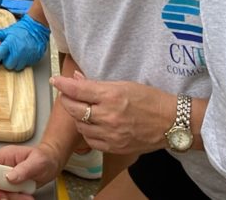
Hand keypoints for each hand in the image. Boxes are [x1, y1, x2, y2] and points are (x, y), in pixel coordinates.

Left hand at [0, 14, 49, 70]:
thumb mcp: (5, 31)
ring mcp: (26, 56)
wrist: (36, 29)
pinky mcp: (33, 59)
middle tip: (7, 56)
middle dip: (6, 62)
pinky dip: (21, 62)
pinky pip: (24, 66)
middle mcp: (18, 52)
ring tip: (15, 55)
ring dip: (14, 63)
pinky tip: (22, 56)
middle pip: (8, 65)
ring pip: (16, 67)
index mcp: (9, 43)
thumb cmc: (20, 30)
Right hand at [0, 145, 57, 199]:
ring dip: (12, 197)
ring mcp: (7, 176)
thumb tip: (9, 176)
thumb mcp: (37, 162)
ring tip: (26, 196)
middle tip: (14, 195)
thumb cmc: (45, 157)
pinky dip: (17, 198)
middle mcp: (4, 165)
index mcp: (6, 155)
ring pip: (0, 191)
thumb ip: (24, 169)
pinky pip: (8, 195)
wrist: (52, 163)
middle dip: (2, 191)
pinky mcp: (12, 185)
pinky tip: (26, 196)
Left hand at [51, 71, 172, 154]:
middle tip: (67, 94)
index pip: (78, 91)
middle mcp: (109, 117)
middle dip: (67, 100)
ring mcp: (111, 134)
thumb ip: (97, 84)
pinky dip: (87, 131)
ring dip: (77, 116)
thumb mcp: (123, 85)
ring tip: (83, 109)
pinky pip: (90, 140)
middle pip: (74, 109)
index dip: (62, 85)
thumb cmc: (150, 99)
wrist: (171, 122)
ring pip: (80, 126)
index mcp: (112, 96)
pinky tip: (92, 124)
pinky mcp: (114, 147)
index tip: (54, 80)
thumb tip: (75, 78)